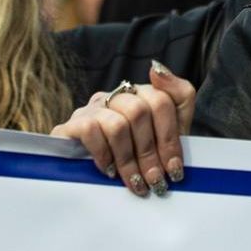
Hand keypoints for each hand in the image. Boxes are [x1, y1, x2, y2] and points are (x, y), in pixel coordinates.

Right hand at [53, 60, 195, 195]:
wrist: (89, 173)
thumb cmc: (136, 155)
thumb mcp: (167, 133)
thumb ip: (178, 97)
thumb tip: (156, 68)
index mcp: (141, 95)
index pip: (161, 100)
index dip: (170, 138)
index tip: (174, 169)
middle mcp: (116, 97)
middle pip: (139, 112)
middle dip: (150, 152)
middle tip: (154, 181)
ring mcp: (92, 109)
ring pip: (117, 125)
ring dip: (128, 160)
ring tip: (134, 182)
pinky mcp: (71, 124)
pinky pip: (91, 130)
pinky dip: (104, 154)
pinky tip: (109, 171)